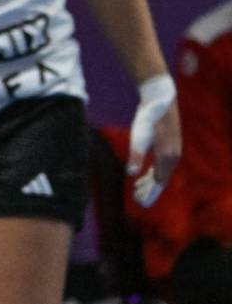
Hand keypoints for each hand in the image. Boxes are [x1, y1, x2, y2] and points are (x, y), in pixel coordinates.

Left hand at [129, 75, 181, 206]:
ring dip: (150, 183)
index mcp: (166, 157)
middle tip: (136, 201)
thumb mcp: (138, 135)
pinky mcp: (170, 145)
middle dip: (149, 192)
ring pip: (162, 173)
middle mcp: (173, 156)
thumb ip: (136, 155)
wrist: (160, 99)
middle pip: (161, 180)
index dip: (149, 194)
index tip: (139, 204)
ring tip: (137, 190)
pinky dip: (153, 172)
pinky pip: (162, 165)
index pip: (158, 183)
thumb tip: (130, 174)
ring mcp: (174, 151)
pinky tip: (143, 174)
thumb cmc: (148, 117)